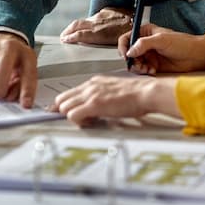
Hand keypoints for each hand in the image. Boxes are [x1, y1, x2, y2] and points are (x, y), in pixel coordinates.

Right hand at [0, 32, 36, 107]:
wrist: (4, 39)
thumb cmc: (15, 59)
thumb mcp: (25, 70)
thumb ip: (22, 87)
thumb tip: (13, 99)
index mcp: (26, 54)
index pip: (29, 74)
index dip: (26, 91)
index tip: (25, 104)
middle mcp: (8, 46)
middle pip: (1, 71)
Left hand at [53, 75, 178, 125]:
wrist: (146, 93)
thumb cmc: (136, 94)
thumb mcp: (114, 90)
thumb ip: (101, 96)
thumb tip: (95, 107)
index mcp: (94, 82)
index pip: (69, 93)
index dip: (63, 105)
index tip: (58, 112)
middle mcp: (89, 86)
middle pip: (61, 99)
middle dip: (64, 111)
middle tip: (75, 119)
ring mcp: (91, 94)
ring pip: (64, 107)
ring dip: (72, 117)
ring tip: (88, 120)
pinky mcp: (94, 104)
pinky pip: (73, 115)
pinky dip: (77, 122)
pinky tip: (91, 122)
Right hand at [60, 7, 132, 44]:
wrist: (139, 17)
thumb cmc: (128, 33)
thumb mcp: (113, 43)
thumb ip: (101, 41)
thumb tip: (94, 43)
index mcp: (98, 32)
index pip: (78, 34)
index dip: (69, 37)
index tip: (64, 39)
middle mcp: (97, 22)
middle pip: (77, 25)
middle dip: (68, 30)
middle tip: (63, 35)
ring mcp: (101, 15)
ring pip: (86, 20)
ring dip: (78, 26)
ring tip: (73, 31)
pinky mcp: (107, 10)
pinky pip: (96, 16)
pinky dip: (92, 21)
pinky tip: (92, 24)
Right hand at [120, 24, 204, 73]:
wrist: (196, 56)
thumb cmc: (183, 43)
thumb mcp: (162, 40)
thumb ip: (144, 44)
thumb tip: (130, 51)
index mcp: (145, 32)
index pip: (126, 38)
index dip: (123, 47)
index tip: (126, 55)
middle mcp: (145, 44)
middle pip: (128, 53)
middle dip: (132, 61)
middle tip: (138, 65)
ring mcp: (149, 55)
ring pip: (134, 63)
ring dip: (138, 68)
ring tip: (147, 68)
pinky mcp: (153, 65)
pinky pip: (142, 70)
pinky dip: (144, 72)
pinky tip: (153, 71)